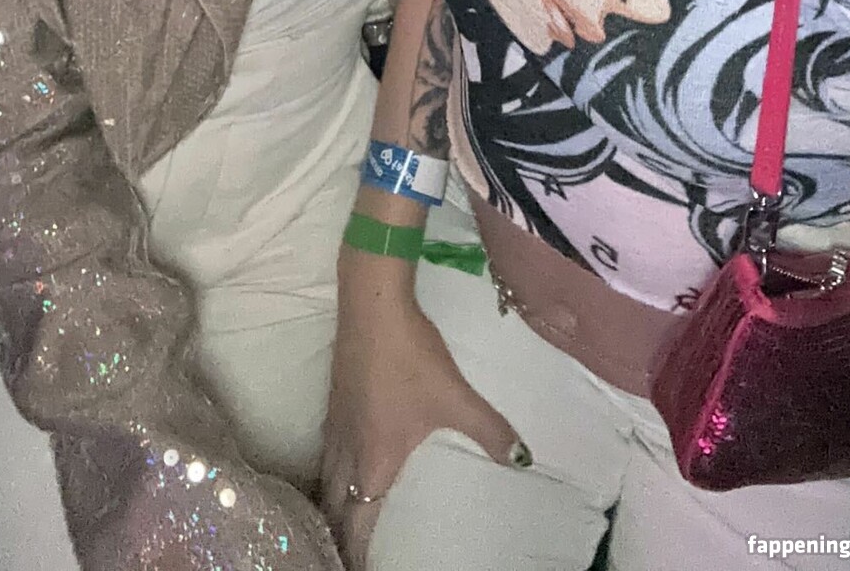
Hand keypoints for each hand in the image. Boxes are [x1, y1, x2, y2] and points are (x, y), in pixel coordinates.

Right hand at [320, 297, 528, 569]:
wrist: (373, 306)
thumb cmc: (412, 359)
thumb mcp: (456, 397)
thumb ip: (491, 431)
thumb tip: (523, 460)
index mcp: (375, 461)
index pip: (358, 522)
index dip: (357, 552)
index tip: (360, 569)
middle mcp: (349, 450)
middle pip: (334, 506)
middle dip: (339, 533)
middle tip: (348, 551)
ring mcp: (337, 424)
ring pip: (326, 479)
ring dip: (331, 504)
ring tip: (341, 519)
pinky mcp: (334, 400)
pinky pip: (328, 452)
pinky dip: (331, 473)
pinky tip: (344, 464)